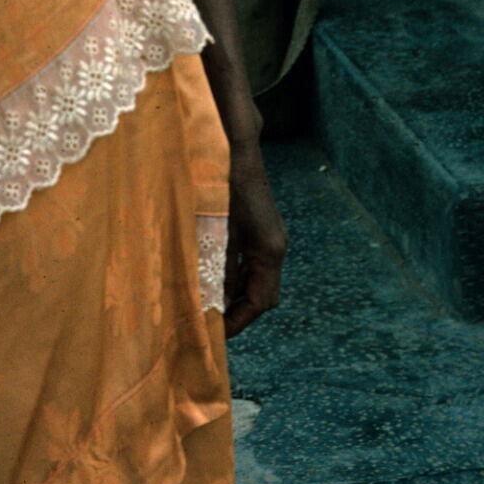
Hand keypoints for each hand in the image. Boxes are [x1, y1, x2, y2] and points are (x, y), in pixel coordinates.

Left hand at [223, 140, 287, 338]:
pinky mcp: (261, 229)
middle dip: (239, 312)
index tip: (217, 335)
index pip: (260, 301)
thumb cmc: (223, 185)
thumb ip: (220, 267)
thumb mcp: (218, 229)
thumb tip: (213, 302)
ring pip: (258, 279)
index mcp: (269, 251)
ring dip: (236, 295)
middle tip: (211, 325)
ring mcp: (271, 238)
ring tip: (208, 307)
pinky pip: (252, 263)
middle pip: (263, 294)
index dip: (238, 321)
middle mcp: (275, 247)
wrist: (236, 148)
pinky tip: (213, 277)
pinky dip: (235, 276)